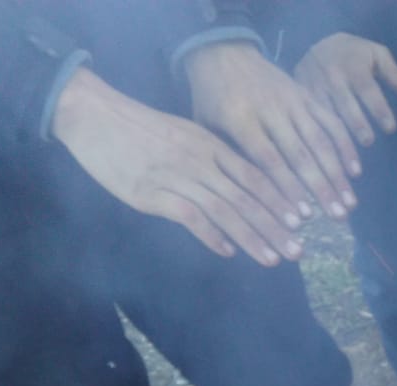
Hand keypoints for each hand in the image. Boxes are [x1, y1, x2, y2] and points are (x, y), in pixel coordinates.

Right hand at [51, 69, 302, 265]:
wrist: (94, 115)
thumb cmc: (140, 129)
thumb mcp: (185, 135)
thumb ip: (213, 160)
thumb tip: (240, 188)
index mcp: (211, 145)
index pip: (256, 176)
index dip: (281, 201)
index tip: (302, 222)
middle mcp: (200, 161)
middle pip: (247, 198)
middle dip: (276, 227)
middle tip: (299, 250)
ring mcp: (176, 177)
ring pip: (225, 210)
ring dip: (252, 237)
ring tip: (273, 258)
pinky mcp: (151, 193)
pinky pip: (190, 217)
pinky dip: (212, 235)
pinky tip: (229, 251)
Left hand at [185, 41, 359, 221]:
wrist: (221, 52)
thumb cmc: (211, 99)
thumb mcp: (208, 128)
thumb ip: (230, 159)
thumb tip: (254, 201)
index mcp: (239, 118)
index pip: (268, 159)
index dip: (288, 189)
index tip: (303, 218)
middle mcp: (270, 109)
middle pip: (300, 154)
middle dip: (321, 188)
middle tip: (338, 218)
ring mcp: (292, 100)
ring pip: (320, 140)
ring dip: (338, 174)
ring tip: (349, 204)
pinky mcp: (307, 94)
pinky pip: (331, 121)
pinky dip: (345, 147)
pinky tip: (355, 172)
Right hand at [295, 33, 396, 146]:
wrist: (317, 44)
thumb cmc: (355, 54)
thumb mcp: (377, 55)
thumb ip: (394, 74)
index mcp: (352, 65)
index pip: (367, 88)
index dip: (378, 108)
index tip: (390, 128)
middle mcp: (331, 75)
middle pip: (345, 102)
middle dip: (357, 123)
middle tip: (369, 142)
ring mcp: (314, 86)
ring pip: (326, 113)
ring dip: (338, 135)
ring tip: (351, 155)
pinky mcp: (301, 97)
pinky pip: (312, 119)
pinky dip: (321, 137)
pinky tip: (331, 156)